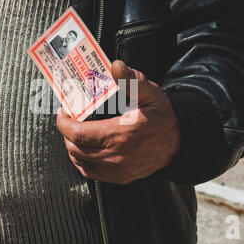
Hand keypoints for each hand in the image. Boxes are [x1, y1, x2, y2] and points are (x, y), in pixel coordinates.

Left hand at [57, 60, 180, 184]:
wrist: (180, 142)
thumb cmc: (162, 116)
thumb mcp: (150, 93)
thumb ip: (131, 80)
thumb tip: (116, 66)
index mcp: (120, 134)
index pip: (78, 133)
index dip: (64, 123)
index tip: (63, 112)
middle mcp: (116, 156)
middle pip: (75, 148)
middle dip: (66, 132)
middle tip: (69, 118)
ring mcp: (117, 170)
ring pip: (80, 161)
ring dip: (72, 146)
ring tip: (75, 131)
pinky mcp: (120, 177)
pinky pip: (91, 173)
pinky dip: (82, 161)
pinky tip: (84, 149)